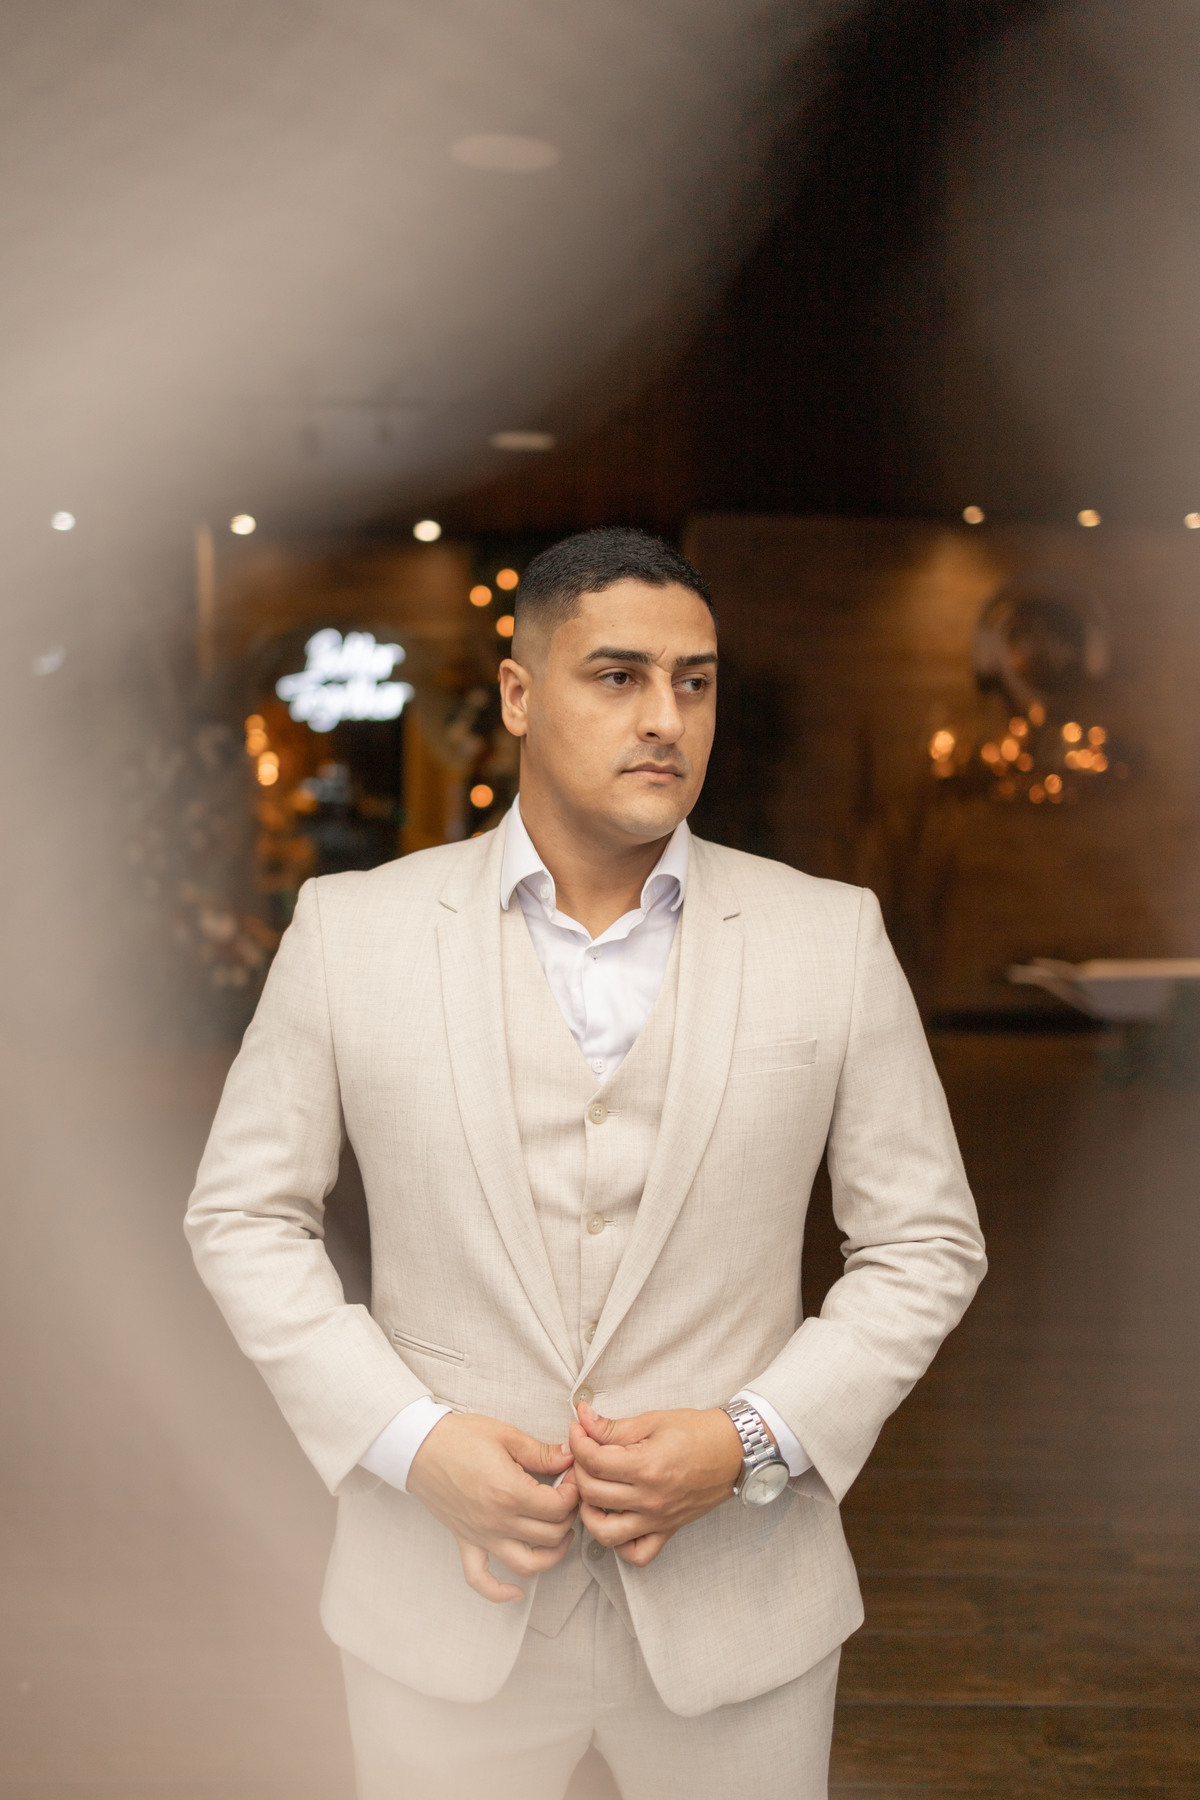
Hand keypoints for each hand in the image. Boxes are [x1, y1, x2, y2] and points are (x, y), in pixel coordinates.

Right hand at [407, 1412, 578, 1603]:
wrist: (419, 1447)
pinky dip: (499, 1592)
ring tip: (561, 1539)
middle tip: (568, 1498)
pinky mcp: (465, 1541)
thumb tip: (569, 1457)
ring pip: (526, 1564)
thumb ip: (540, 1451)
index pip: (558, 1507)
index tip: (572, 1478)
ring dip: (551, 1557)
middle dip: (567, 1517)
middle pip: (549, 1535)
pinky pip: (480, 1579)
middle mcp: (497, 1521)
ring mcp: (481, 1535)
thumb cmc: (459, 1438)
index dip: (573, 1492)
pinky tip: (516, 1592)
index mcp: (510, 1492)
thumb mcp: (506, 1436)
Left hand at [569, 1401, 746, 1567]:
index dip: (577, 1441)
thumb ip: (613, 1426)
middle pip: (591, 1493)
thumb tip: (583, 1418)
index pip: (593, 1460)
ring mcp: (658, 1519)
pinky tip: (616, 1520)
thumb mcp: (653, 1420)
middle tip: (583, 1453)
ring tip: (592, 1491)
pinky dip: (620, 1544)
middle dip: (578, 1469)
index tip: (578, 1430)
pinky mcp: (667, 1531)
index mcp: (646, 1466)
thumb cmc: (697, 1432)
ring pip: (605, 1533)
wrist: (733, 1451)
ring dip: (589, 1513)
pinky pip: (637, 1554)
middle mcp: (650, 1498)